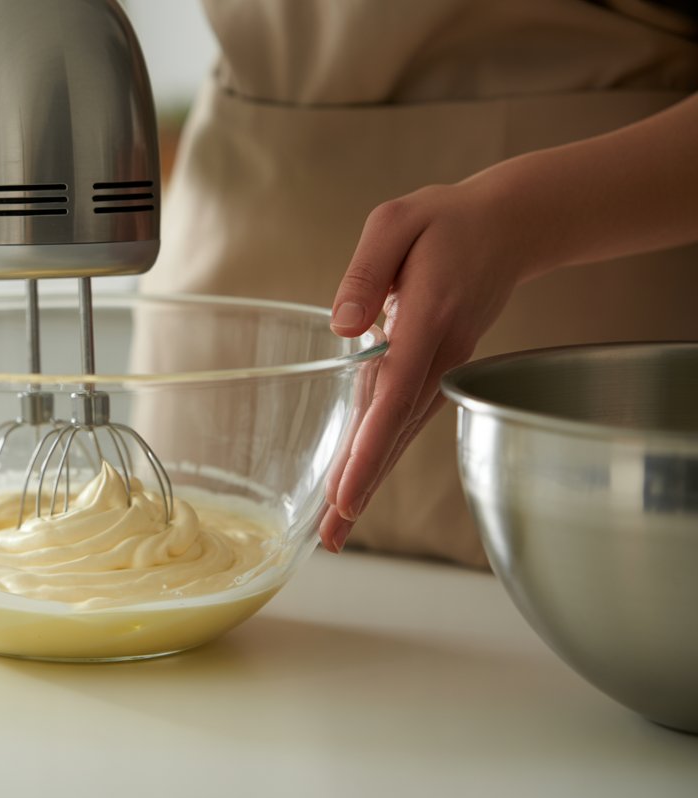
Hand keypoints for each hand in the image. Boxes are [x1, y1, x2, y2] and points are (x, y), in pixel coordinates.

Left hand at [319, 177, 531, 552]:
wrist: (506, 226)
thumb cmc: (443, 222)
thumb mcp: (396, 222)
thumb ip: (367, 271)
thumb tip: (342, 325)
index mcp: (426, 319)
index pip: (394, 392)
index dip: (369, 447)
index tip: (346, 492)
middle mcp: (438, 354)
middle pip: (395, 430)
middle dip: (362, 484)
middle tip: (330, 537)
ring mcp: (442, 367)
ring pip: (400, 433)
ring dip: (369, 480)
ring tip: (335, 530)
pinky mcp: (435, 370)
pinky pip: (404, 419)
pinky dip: (381, 454)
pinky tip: (356, 483)